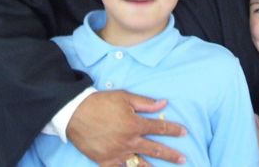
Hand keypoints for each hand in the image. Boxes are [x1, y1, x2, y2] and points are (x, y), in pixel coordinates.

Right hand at [66, 91, 186, 164]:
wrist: (74, 113)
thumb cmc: (100, 103)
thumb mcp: (125, 97)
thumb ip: (146, 103)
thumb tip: (164, 104)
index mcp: (135, 124)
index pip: (161, 128)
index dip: (174, 130)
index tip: (184, 132)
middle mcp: (129, 141)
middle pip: (155, 150)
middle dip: (171, 155)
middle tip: (183, 159)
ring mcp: (117, 153)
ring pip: (140, 165)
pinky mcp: (105, 161)